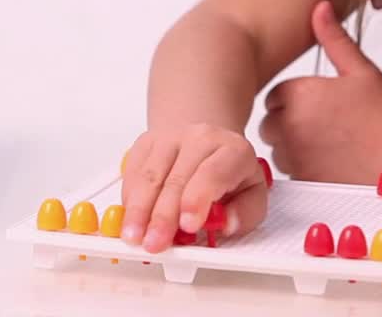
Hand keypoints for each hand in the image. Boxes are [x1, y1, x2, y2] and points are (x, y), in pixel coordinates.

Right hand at [120, 123, 268, 253]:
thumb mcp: (252, 194)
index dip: (198, 200)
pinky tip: (130, 219)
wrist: (206, 142)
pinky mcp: (146, 142)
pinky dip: (129, 199)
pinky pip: (133, 172)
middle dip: (163, 216)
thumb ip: (245, 213)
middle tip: (156, 243)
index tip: (188, 225)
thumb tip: (226, 224)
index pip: (213, 173)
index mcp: (233, 151)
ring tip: (134, 236)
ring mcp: (170, 137)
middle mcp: (200, 138)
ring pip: (149, 176)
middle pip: (177, 179)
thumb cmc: (229, 174)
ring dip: (139, 210)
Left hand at [259, 0, 381, 181]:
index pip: (274, 96)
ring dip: (292, 149)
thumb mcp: (360, 69)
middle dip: (287, 125)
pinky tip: (327, 164)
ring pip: (276, 151)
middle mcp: (289, 124)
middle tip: (321, 126)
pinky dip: (301, 170)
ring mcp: (294, 155)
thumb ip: (334, 38)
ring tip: (328, 146)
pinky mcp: (302, 180)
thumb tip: (320, 6)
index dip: (293, 101)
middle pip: (269, 124)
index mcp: (299, 93)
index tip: (317, 106)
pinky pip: (289, 174)